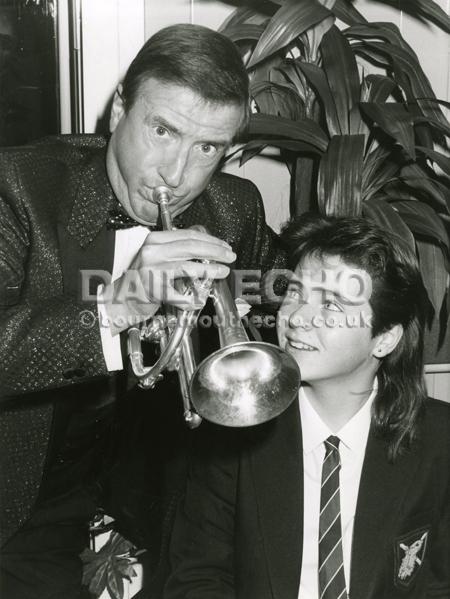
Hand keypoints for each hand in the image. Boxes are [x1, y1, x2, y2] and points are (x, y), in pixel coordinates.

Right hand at [104, 229, 235, 333]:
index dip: (210, 240)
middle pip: (191, 247)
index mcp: (155, 240)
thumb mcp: (157, 257)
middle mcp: (152, 252)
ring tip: (223, 271)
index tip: (224, 246)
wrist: (120, 298)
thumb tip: (207, 251)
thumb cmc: (141, 279)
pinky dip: (191, 298)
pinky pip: (177, 294)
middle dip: (215, 251)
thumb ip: (177, 251)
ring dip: (210, 269)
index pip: (188, 235)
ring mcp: (152, 270)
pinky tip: (199, 299)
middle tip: (230, 256)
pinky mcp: (153, 289)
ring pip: (187, 267)